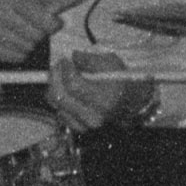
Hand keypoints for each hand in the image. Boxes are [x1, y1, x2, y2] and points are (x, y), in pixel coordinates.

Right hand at [0, 0, 60, 68]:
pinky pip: (19, 56)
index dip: (53, 23)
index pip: (43, 18)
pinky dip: (19, 51)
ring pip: (29, 47)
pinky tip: (11, 42)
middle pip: (38, 35)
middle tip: (34, 27)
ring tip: (18, 33)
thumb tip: (60, 6)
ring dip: (29, 43)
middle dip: (40, 33)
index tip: (56, 23)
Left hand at [46, 59, 161, 131]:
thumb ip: (90, 60)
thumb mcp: (111, 63)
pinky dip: (58, 100)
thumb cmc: (121, 81)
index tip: (65, 60)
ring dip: (54, 87)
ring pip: (57, 105)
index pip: (73, 85)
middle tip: (58, 65)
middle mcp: (94, 116)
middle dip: (55, 77)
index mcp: (105, 100)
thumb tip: (72, 57)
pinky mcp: (80, 128)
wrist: (131, 103)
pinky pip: (59, 112)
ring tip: (60, 75)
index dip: (65, 70)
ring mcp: (86, 125)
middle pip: (61, 96)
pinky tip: (65, 90)